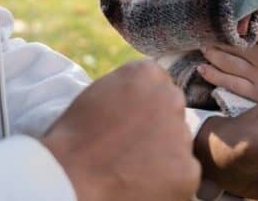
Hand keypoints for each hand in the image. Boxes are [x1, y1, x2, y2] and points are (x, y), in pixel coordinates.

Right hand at [41, 60, 199, 200]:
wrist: (69, 177)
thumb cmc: (73, 138)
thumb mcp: (101, 92)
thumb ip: (129, 89)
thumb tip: (141, 98)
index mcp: (148, 73)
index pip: (159, 87)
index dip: (143, 109)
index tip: (127, 124)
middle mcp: (172, 97)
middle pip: (173, 113)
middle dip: (158, 128)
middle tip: (130, 148)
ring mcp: (182, 134)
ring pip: (179, 145)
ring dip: (164, 155)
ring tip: (131, 168)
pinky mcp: (188, 170)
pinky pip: (183, 175)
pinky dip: (168, 183)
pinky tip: (140, 184)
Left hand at [199, 8, 257, 117]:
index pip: (240, 21)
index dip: (225, 17)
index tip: (213, 12)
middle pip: (227, 40)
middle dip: (212, 33)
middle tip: (199, 27)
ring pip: (224, 61)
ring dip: (209, 52)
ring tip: (200, 44)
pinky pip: (230, 83)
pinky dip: (213, 75)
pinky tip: (203, 68)